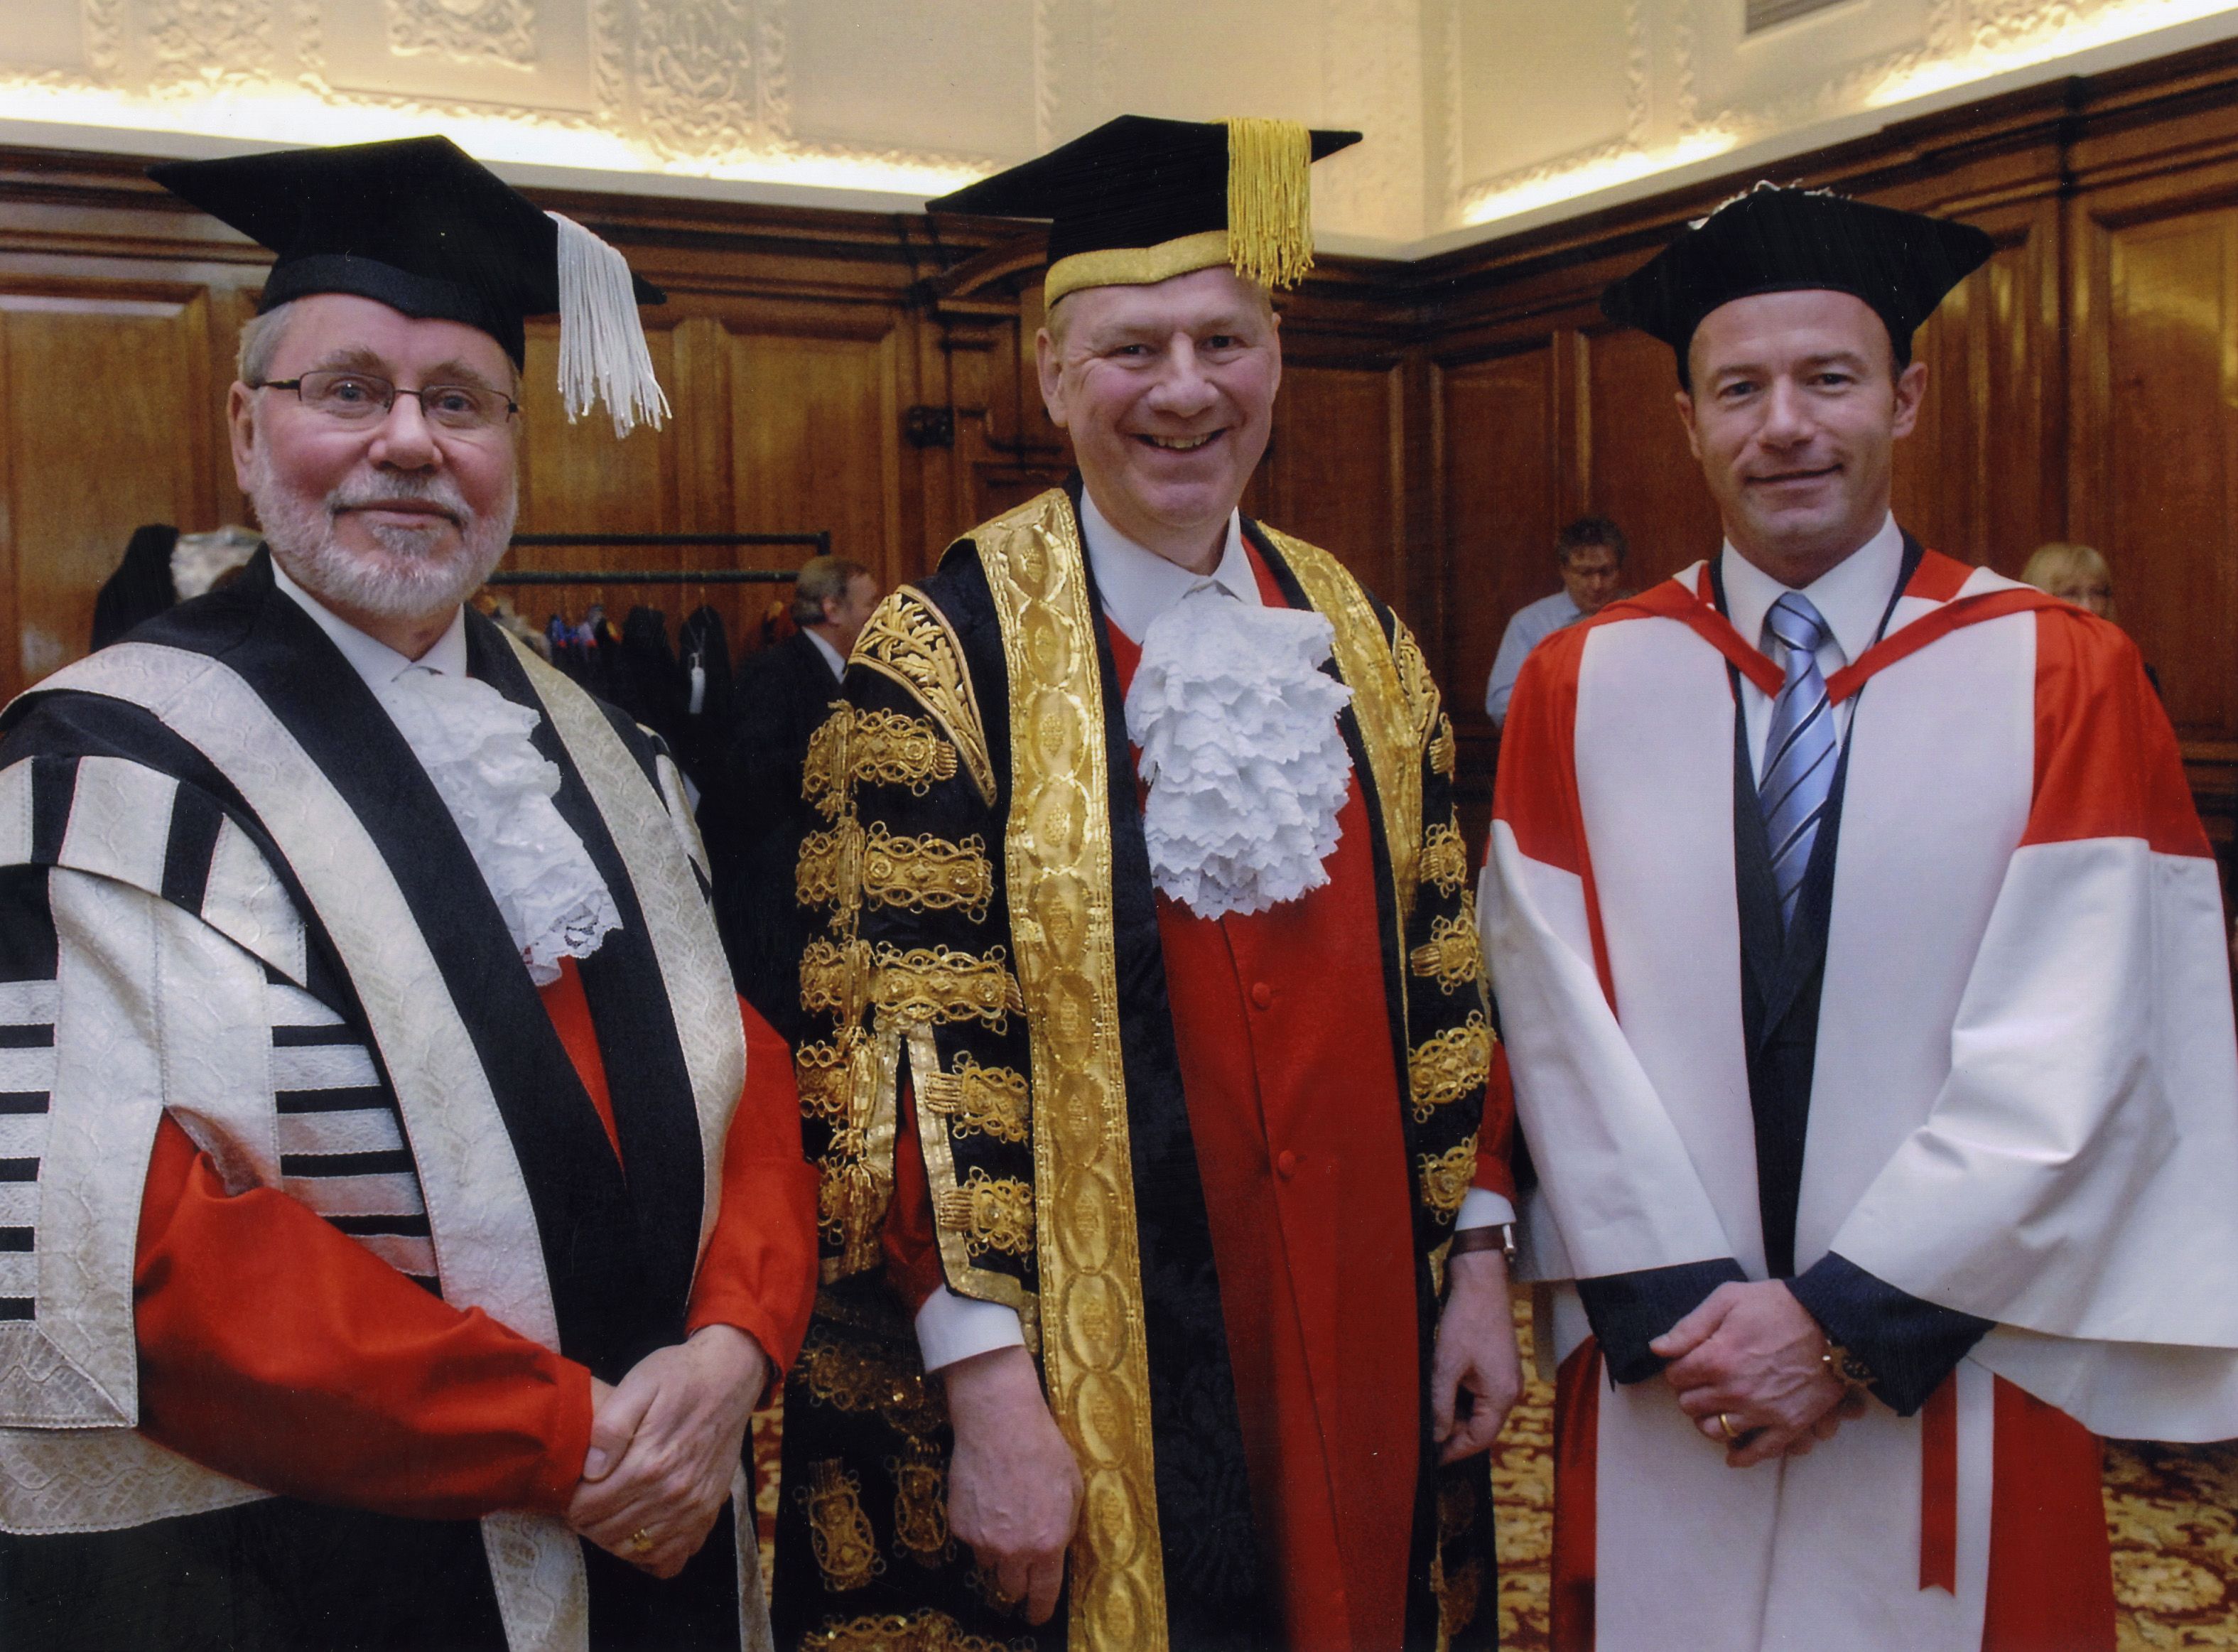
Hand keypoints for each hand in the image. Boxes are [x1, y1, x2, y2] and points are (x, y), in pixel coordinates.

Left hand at [566, 1324, 768, 1576]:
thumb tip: (591, 1470)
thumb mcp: (638, 1384)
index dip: (572, 1503)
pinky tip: (640, 1530)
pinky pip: (673, 1558)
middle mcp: (674, 1493)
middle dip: (588, 1522)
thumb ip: (610, 1427)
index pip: (590, 1508)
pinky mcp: (709, 1512)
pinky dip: (651, 1554)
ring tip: (607, 1515)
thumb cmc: (679, 1376)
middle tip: (585, 1503)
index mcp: (649, 1463)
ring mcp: (695, 1507)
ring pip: (636, 1550)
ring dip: (613, 1539)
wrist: (731, 1376)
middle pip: (609, 1533)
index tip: (572, 1491)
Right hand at [942, 1346, 1080, 1623]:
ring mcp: (982, 1540)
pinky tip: (986, 1500)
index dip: (1039, 1609)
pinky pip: (970, 1540)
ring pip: (989, 1564)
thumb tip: (1057, 1547)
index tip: (1036, 1615)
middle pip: (1011, 1588)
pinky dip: (979, 1529)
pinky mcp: (959, 1525)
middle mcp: (1013, 1550)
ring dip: (997, 1553)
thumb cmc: (1044, 1449)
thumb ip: (1065, 1527)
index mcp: (1048, 1543)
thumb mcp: (1072, 1488)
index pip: (1043, 1593)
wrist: (999, 1422)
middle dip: (1017, 1582)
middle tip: (1021, 1564)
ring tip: (1003, 1519)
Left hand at [1431, 1248, 1523, 1461]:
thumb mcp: (1446, 1365)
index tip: (1432, 1459)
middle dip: (1451, 1431)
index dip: (1454, 1451)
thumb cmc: (1467, 1320)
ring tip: (1427, 1407)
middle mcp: (1509, 1391)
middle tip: (1422, 1431)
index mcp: (1502, 1395)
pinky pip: (1478, 1394)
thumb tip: (1435, 1436)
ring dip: (1453, 1412)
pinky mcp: (1497, 1367)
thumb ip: (1440, 1405)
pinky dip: (1458, 1396)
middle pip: (1480, 1427)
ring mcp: (1505, 1379)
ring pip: (1477, 1410)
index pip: (1479, 1439)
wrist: (1481, 1281)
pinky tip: (1439, 1388)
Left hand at [1649, 1281, 1852, 1467]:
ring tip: (1716, 1407)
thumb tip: (1658, 1349)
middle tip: (1702, 1383)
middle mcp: (1735, 1390)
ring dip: (1709, 1419)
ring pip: (1714, 1430)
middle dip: (1690, 1393)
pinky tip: (1732, 1453)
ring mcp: (1762, 1411)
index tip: (1689, 1362)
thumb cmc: (1780, 1306)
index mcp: (1717, 1358)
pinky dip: (1741, 1456)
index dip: (1679, 1369)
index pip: (1675, 1378)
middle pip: (1690, 1406)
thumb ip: (1690, 1326)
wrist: (1833, 1323)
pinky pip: (1757, 1452)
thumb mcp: (1729, 1299)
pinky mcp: (1788, 1425)